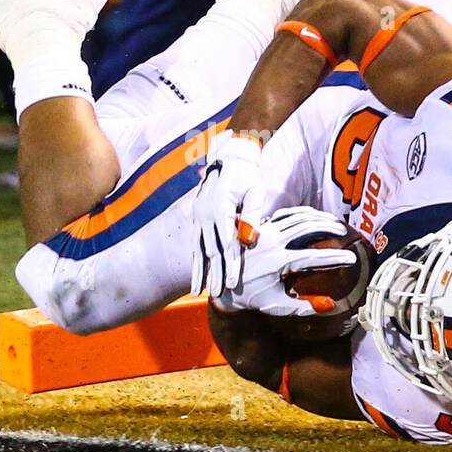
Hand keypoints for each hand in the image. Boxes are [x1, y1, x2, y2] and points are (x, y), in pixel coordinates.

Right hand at [191, 130, 265, 294]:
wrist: (228, 157)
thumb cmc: (247, 174)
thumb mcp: (255, 191)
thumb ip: (254, 215)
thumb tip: (250, 240)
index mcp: (220, 207)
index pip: (227, 242)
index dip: (230, 263)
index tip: (233, 282)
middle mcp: (205, 214)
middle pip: (211, 249)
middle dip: (214, 274)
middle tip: (217, 295)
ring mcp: (198, 216)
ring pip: (198, 249)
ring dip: (199, 271)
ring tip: (198, 292)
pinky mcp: (197, 218)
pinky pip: (195, 242)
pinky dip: (195, 260)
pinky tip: (195, 276)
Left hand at [212, 207, 357, 316]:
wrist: (224, 282)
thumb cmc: (251, 296)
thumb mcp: (276, 306)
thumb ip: (304, 306)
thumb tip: (330, 304)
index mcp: (278, 262)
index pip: (314, 256)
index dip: (335, 257)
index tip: (352, 258)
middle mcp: (273, 242)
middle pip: (308, 227)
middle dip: (329, 227)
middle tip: (344, 232)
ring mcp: (266, 231)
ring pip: (297, 216)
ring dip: (318, 217)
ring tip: (334, 221)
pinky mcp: (261, 226)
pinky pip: (285, 214)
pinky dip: (302, 212)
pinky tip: (313, 216)